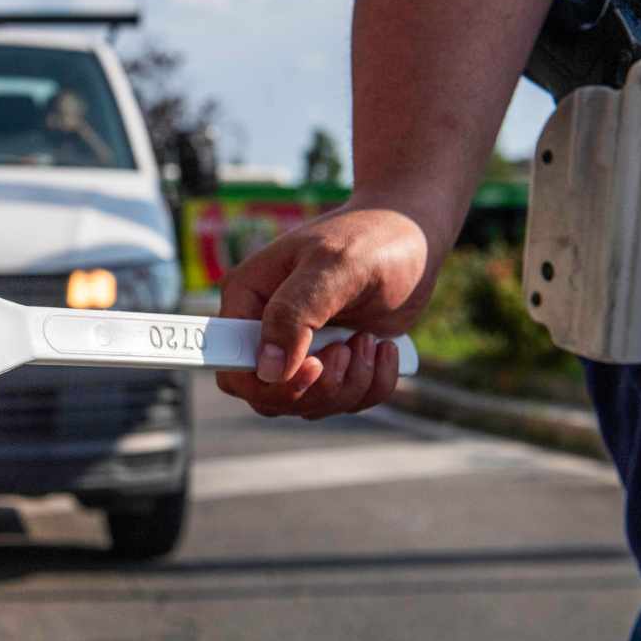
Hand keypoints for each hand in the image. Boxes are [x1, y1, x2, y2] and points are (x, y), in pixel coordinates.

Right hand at [216, 197, 443, 418]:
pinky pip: (342, 403)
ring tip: (370, 339)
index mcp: (249, 297)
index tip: (313, 366)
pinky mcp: (332, 364)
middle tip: (347, 350)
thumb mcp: (333, 266)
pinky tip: (383, 348)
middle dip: (315, 387)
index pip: (227, 362)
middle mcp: (266, 328)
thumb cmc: (370, 238)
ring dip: (348, 384)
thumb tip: (268, 367)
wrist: (413, 236)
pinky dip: (371, 386)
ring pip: (306, 405)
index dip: (262, 381)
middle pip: (265, 395)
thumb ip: (296, 312)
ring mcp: (299, 351)